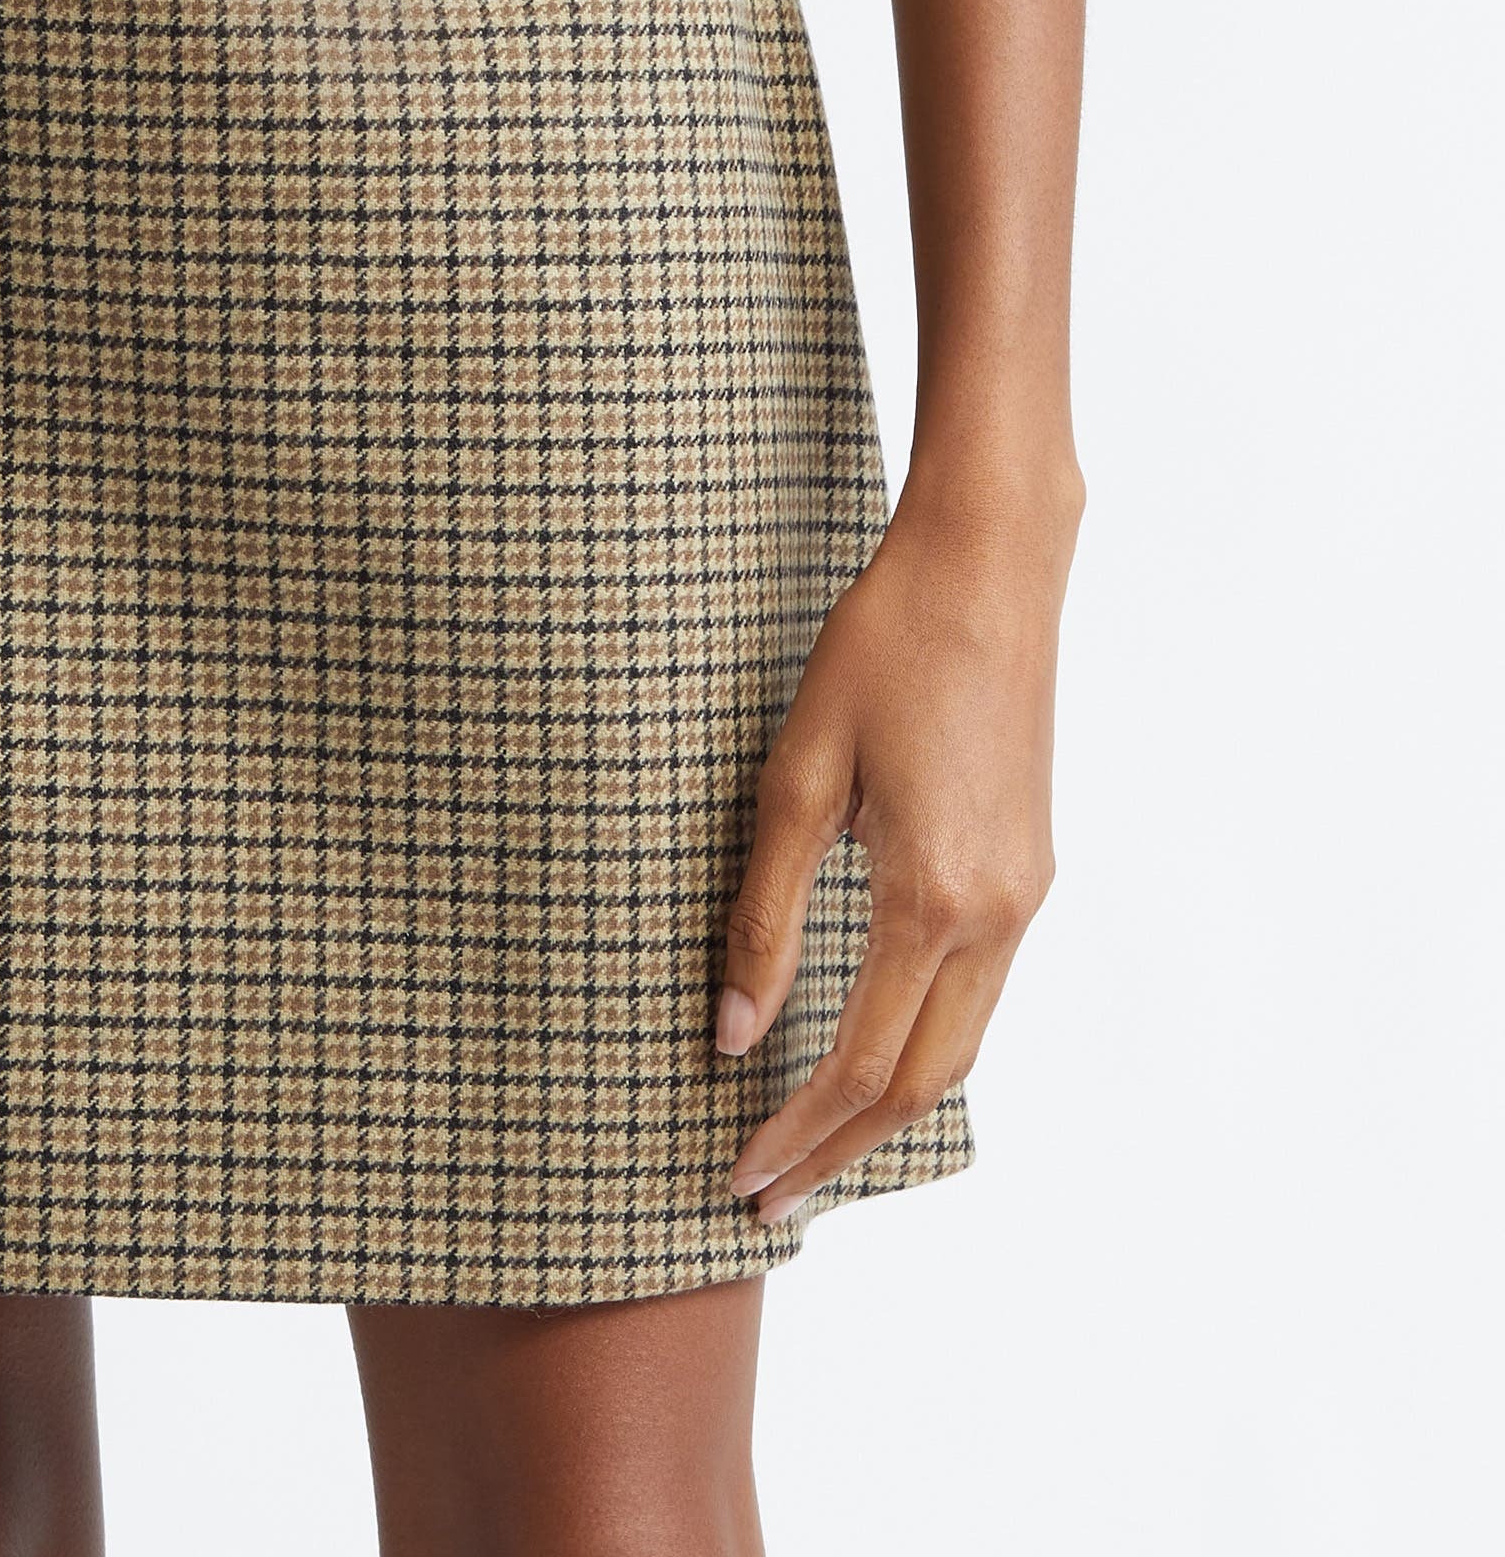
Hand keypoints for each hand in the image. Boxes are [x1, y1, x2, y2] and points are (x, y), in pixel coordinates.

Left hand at [717, 474, 1077, 1218]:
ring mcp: (1026, 896)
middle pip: (919, 1084)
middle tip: (764, 1198)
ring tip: (807, 1142)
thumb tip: (733, 1036)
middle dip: (839, 1151)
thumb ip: (765, 914)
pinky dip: (921, 1045)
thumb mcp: (799, 772)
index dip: (794, 1134)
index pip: (856, 1064)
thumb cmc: (881, 646)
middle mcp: (998, 916)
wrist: (991, 565)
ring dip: (883, 1108)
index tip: (738, 1181)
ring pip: (959, 1048)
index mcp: (934, 898)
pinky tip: (868, 1046)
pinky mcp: (1030, 868)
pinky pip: (978, 993)